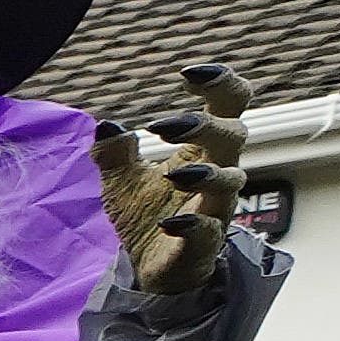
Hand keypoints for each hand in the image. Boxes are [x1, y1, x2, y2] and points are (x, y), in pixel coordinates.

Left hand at [97, 69, 251, 301]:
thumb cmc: (147, 214)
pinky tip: (169, 223)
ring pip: (231, 182)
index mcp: (204, 150)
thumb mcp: (120, 180)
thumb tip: (104, 124)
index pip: (231, 104)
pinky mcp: (204, 244)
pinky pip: (208, 231)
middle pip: (235, 137)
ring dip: (204, 175)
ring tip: (173, 173)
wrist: (150, 269)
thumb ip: (113, 152)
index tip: (187, 72)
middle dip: (205, 127)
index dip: (221, 83)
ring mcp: (216, 208)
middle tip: (163, 126)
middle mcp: (219, 173)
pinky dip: (192, 225)